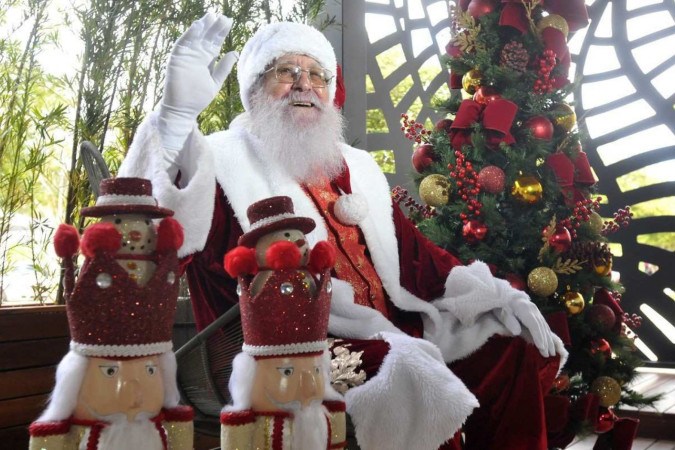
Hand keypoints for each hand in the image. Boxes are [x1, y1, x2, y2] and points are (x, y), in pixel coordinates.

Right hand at [158, 13, 237, 152]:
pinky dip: (189, 35)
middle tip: (223, 17)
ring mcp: (186, 56)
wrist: (183, 111)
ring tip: (211, 16)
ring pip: (195, 38)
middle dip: (214, 27)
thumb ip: (224, 67)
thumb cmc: (198, 99)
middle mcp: (196, 55)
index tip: (229, 21)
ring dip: (202, 27)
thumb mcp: (215, 81)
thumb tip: (235, 53)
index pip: (214, 43)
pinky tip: (198, 26)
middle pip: (206, 38)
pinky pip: (183, 44)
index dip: (221, 33)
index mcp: (206, 60)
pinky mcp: (176, 59)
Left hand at [495, 298, 557, 356]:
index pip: (534, 325)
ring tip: (552, 352)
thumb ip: (509, 322)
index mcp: (524, 309)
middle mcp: (533, 309)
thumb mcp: (502, 313)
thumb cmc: (501, 305)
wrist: (503, 294)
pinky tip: (550, 341)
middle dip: (546, 341)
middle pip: (541, 327)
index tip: (542, 347)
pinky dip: (547, 333)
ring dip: (549, 339)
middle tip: (549, 354)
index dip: (538, 337)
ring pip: (544, 326)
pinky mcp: (536, 312)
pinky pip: (543, 324)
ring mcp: (535, 310)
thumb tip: (517, 332)